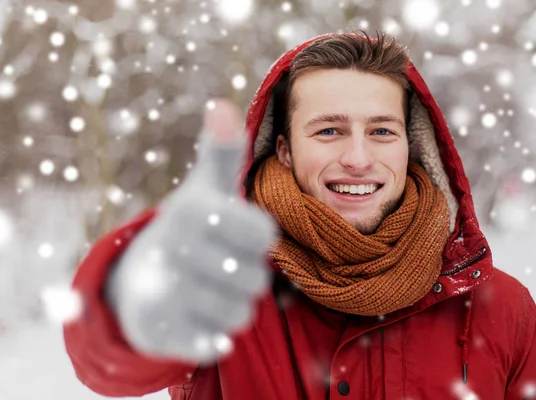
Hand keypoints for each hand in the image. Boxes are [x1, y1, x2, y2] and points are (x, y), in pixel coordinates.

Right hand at [107, 99, 274, 362]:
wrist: (140, 277)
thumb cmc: (191, 227)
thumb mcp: (206, 188)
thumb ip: (221, 152)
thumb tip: (222, 105)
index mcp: (195, 212)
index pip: (265, 235)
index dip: (259, 240)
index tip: (240, 233)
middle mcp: (177, 250)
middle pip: (255, 280)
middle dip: (247, 275)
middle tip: (225, 265)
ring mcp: (166, 293)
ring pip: (240, 313)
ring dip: (234, 304)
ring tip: (211, 288)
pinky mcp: (161, 332)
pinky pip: (214, 342)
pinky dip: (213, 334)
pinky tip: (198, 317)